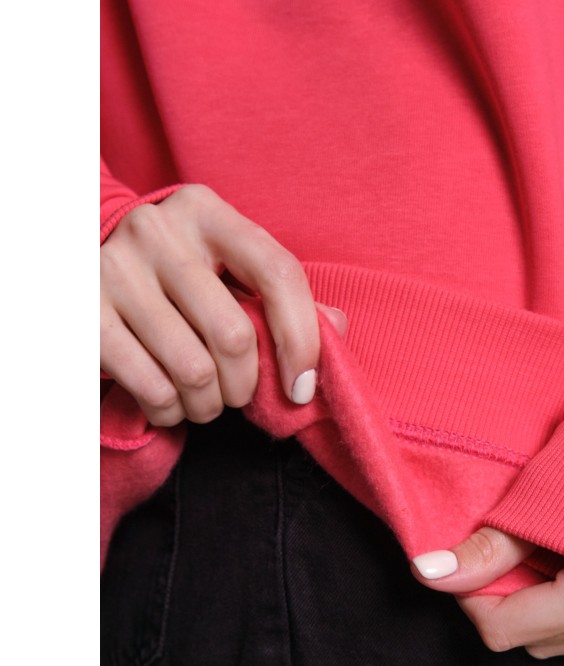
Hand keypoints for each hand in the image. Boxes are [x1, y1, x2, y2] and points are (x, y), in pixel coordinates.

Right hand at [100, 184, 346, 425]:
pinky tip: (170, 402)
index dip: (302, 339)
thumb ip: (281, 296)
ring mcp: (114, 269)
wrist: (83, 256)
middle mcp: (159, 231)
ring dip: (209, 405)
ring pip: (193, 370)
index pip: (278, 274)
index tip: (302, 386)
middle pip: (234, 335)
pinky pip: (150, 386)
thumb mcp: (228, 268)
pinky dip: (170, 410)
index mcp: (209, 213)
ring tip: (206, 402)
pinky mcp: (83, 312)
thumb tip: (337, 327)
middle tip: (238, 394)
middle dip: (246, 385)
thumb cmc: (177, 275)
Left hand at [411, 527, 563, 657]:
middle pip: (530, 639)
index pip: (502, 629)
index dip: (471, 595)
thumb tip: (428, 574)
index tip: (468, 559)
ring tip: (543, 550)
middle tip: (504, 549)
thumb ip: (488, 548)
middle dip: (503, 600)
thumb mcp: (545, 502)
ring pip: (560, 639)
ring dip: (536, 604)